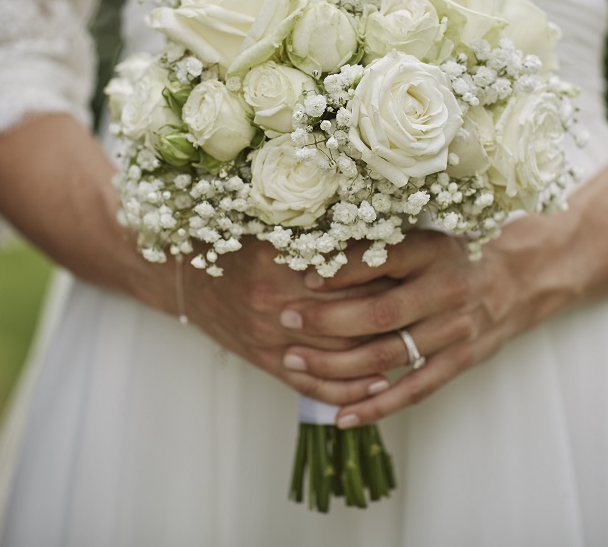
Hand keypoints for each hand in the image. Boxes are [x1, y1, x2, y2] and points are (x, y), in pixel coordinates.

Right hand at [160, 238, 398, 407]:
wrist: (180, 278)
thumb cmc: (230, 244)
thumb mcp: (269, 226)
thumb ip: (315, 229)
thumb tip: (374, 218)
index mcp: (279, 264)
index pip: (346, 274)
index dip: (385, 274)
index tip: (415, 270)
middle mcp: (275, 305)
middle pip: (349, 316)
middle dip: (391, 314)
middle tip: (426, 309)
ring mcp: (270, 339)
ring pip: (337, 353)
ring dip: (379, 354)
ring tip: (416, 346)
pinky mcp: (265, 362)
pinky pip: (313, 385)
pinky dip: (348, 389)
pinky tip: (379, 385)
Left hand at [276, 215, 583, 427]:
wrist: (518, 278)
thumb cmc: (456, 252)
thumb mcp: (425, 232)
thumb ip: (380, 240)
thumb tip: (315, 246)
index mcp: (434, 250)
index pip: (381, 259)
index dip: (339, 271)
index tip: (302, 276)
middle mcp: (447, 290)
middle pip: (379, 313)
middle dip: (326, 320)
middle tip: (287, 319)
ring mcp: (455, 330)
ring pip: (388, 355)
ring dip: (336, 363)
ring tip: (295, 361)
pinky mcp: (459, 362)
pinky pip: (413, 390)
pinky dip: (376, 406)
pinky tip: (341, 416)